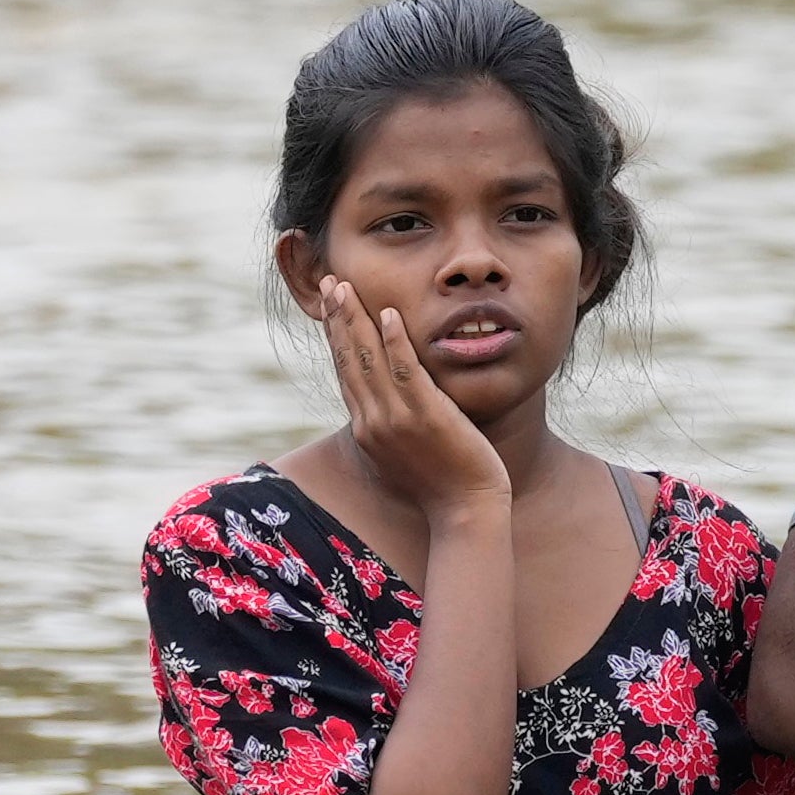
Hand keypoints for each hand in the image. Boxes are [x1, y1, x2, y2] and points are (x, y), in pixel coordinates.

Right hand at [314, 278, 508, 524]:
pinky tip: (388, 315)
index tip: (329, 306)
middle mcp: (373, 421)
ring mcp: (397, 419)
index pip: (345, 371)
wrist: (465, 511)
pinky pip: (405, 372)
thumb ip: (393, 420)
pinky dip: (394, 342)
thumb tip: (387, 398)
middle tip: (330, 282)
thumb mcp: (405, 448)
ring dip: (356, 320)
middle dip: (338, 318)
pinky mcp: (425, 417)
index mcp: (367, 428)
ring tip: (347, 287)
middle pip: (349, 360)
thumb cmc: (443, 481)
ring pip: (368, 361)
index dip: (335, 336)